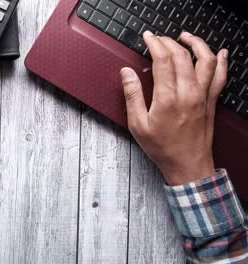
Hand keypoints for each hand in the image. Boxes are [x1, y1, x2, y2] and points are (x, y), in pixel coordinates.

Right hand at [120, 31, 227, 185]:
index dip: (155, 44)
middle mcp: (188, 93)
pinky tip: (219, 53)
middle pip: (182, 56)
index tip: (148, 37)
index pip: (163, 60)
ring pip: (205, 60)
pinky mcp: (211, 101)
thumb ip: (132, 95)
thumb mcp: (138, 125)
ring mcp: (203, 96)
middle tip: (158, 38)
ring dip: (196, 44)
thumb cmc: (162, 148)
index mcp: (168, 98)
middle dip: (169, 42)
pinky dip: (221, 61)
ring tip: (185, 37)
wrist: (188, 165)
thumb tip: (126, 73)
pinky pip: (220, 76)